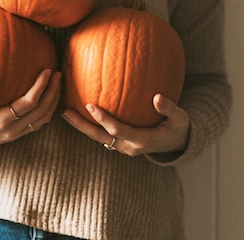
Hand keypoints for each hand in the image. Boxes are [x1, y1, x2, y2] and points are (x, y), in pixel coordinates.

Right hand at [0, 69, 61, 155]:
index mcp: (0, 121)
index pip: (28, 103)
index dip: (41, 87)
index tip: (47, 70)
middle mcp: (11, 129)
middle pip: (42, 110)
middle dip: (53, 91)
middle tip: (59, 73)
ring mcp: (15, 134)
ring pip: (43, 118)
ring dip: (53, 101)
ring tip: (58, 83)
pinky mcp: (15, 135)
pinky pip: (38, 123)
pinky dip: (48, 110)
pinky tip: (48, 97)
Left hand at [61, 94, 189, 155]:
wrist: (177, 143)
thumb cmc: (178, 127)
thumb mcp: (180, 118)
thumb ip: (169, 108)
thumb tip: (157, 97)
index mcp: (141, 140)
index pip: (117, 130)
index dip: (103, 119)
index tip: (90, 105)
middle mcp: (128, 147)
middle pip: (99, 136)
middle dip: (81, 125)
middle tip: (65, 111)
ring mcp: (122, 147)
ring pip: (97, 137)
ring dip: (80, 126)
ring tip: (64, 111)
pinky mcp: (119, 143)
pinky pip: (101, 134)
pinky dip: (89, 124)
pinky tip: (77, 110)